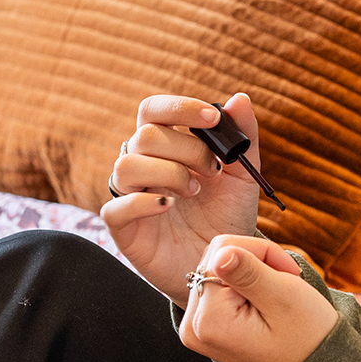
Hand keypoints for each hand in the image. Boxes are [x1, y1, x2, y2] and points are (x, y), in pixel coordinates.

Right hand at [100, 93, 263, 302]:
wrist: (224, 262)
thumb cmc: (228, 214)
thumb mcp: (244, 175)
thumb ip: (244, 137)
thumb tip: (240, 99)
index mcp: (167, 146)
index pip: (154, 110)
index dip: (179, 107)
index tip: (212, 117)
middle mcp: (143, 165)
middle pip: (145, 136)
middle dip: (186, 149)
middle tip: (214, 171)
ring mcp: (130, 195)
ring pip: (126, 166)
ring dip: (168, 174)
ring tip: (195, 191)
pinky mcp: (124, 228)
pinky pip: (115, 207)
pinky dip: (144, 203)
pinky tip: (169, 206)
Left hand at [180, 235, 337, 361]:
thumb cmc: (306, 335)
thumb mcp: (282, 297)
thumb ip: (249, 272)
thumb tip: (220, 252)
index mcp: (208, 320)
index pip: (223, 253)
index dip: (260, 252)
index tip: (288, 271)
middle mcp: (192, 324)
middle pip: (215, 259)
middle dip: (253, 261)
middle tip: (284, 279)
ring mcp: (195, 326)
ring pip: (218, 268)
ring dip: (251, 271)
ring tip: (276, 291)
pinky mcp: (204, 324)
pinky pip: (219, 284)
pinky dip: (244, 283)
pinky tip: (264, 298)